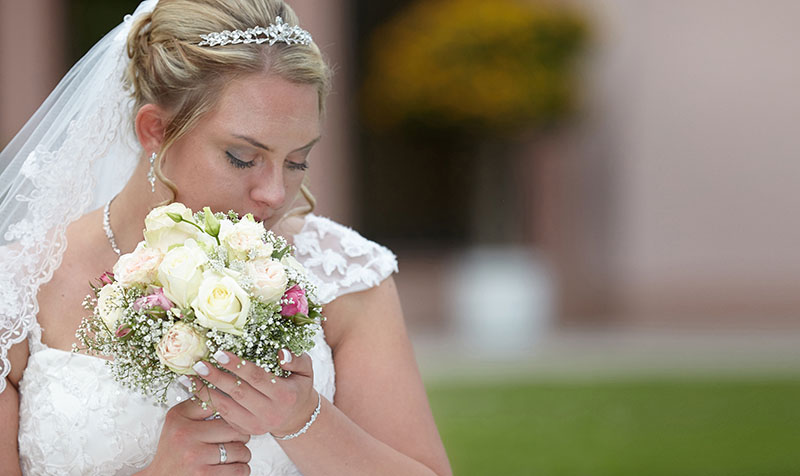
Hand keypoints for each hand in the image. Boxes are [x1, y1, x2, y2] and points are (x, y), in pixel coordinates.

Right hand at [142, 397, 251, 474]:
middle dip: (241, 436)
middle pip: (237, 429)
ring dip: (243, 455)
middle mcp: (186, 437)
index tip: (237, 414)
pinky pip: (240, 469)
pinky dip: (241, 469)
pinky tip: (232, 467)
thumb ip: (197, 401)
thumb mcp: (177, 421)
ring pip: (242, 451)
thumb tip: (212, 375)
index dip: (234, 411)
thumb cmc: (173, 449)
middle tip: (235, 439)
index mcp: (180, 419)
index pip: (221, 405)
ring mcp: (196, 458)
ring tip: (233, 454)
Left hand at [186, 349, 318, 437]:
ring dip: (207, 392)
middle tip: (199, 364)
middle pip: (238, 392)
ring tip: (191, 377)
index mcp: (284, 395)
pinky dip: (209, 403)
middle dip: (217, 378)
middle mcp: (270, 412)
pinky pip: (224, 416)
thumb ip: (297, 359)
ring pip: (227, 407)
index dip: (237, 366)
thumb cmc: (298, 386)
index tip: (220, 353)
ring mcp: (256, 424)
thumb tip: (281, 353)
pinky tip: (197, 390)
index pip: (257, 377)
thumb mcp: (305, 371)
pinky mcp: (245, 430)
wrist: (296, 416)